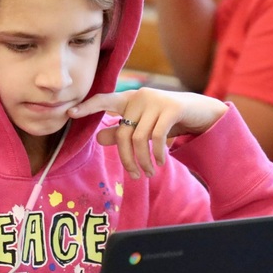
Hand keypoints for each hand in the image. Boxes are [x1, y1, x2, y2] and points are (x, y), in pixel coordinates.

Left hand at [69, 88, 226, 178]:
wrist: (202, 112)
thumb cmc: (168, 120)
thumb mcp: (144, 126)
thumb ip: (122, 131)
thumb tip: (99, 138)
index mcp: (130, 99)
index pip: (104, 100)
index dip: (88, 106)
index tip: (71, 113)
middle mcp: (140, 96)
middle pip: (123, 133)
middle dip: (127, 159)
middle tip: (134, 176)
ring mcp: (156, 100)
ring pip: (139, 139)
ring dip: (143, 161)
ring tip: (149, 172)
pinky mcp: (172, 108)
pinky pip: (157, 137)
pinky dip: (158, 154)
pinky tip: (161, 162)